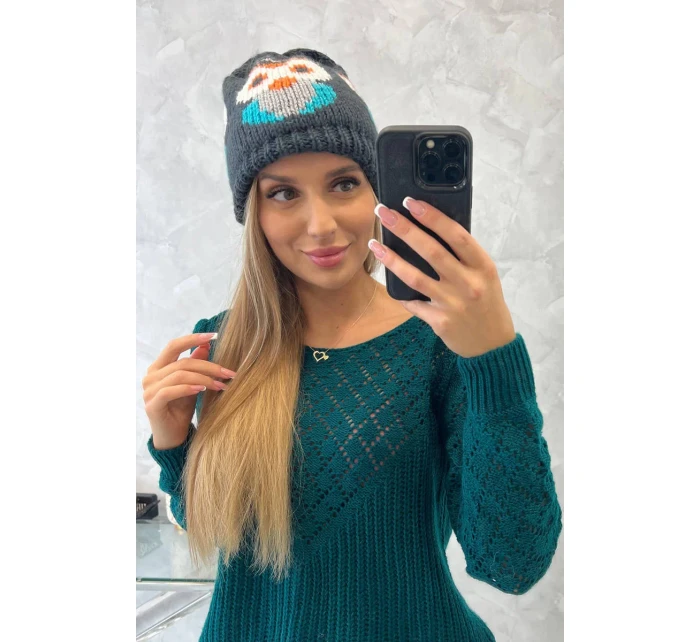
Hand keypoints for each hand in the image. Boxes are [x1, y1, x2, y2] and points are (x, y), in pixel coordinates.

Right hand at [142, 333, 236, 448]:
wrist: (173, 436)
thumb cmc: (182, 409)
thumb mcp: (193, 383)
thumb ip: (196, 363)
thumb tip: (206, 343)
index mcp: (159, 367)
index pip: (174, 345)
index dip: (193, 338)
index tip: (214, 335)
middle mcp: (151, 376)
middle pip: (182, 362)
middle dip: (209, 366)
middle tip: (229, 373)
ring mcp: (149, 390)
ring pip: (179, 375)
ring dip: (204, 379)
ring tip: (221, 385)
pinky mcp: (151, 404)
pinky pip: (170, 391)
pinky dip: (188, 388)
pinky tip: (202, 389)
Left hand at [369, 197, 515, 358]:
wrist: (492, 345)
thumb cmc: (486, 303)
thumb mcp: (485, 276)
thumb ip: (464, 257)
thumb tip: (431, 230)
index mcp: (483, 266)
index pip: (456, 235)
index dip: (432, 217)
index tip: (410, 203)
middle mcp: (468, 283)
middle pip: (431, 251)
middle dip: (404, 229)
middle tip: (382, 213)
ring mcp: (453, 303)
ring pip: (415, 277)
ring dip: (391, 259)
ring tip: (374, 244)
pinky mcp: (440, 321)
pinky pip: (413, 303)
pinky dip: (399, 291)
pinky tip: (386, 279)